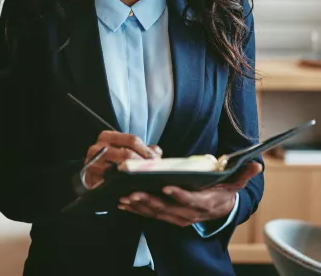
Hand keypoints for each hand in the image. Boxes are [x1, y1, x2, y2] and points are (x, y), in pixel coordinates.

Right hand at [83, 131, 160, 188]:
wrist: (91, 175)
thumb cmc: (111, 161)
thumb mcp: (124, 149)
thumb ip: (141, 149)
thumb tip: (156, 152)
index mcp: (107, 137)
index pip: (132, 140)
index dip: (146, 151)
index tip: (156, 160)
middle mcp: (98, 148)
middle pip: (127, 154)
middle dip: (142, 164)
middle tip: (154, 172)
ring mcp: (93, 163)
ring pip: (120, 169)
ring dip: (135, 175)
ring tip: (146, 180)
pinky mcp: (92, 179)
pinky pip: (111, 182)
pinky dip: (124, 185)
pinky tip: (133, 188)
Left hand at [117, 161, 262, 226]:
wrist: (221, 208)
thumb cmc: (223, 190)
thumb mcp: (235, 180)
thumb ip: (244, 172)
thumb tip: (257, 164)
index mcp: (204, 202)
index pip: (191, 200)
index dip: (179, 195)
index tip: (166, 187)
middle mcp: (190, 213)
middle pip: (168, 208)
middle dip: (150, 201)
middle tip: (133, 192)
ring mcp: (178, 217)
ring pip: (157, 213)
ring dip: (140, 206)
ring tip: (125, 198)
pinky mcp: (169, 216)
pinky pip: (151, 215)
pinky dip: (137, 210)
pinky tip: (123, 204)